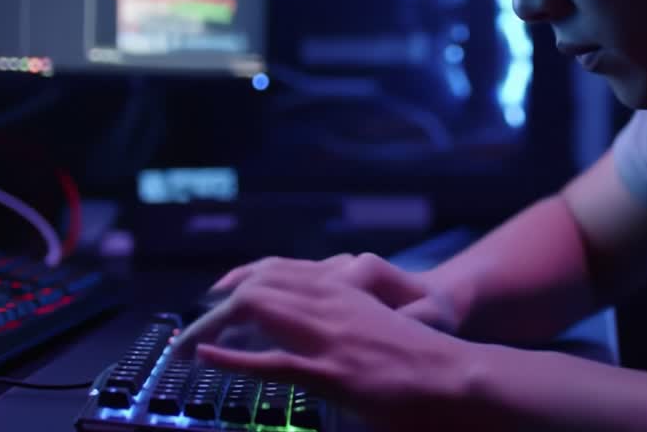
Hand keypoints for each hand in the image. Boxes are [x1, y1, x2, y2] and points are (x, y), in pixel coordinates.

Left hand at [172, 269, 481, 431]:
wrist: (462, 376)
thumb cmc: (429, 360)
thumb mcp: (383, 329)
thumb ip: (352, 324)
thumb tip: (327, 338)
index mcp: (347, 292)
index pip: (282, 270)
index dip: (242, 278)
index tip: (215, 292)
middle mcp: (334, 303)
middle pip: (261, 285)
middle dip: (217, 303)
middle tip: (189, 325)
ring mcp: (331, 336)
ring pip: (259, 311)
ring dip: (212, 327)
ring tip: (184, 343)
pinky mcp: (332, 372)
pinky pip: (272, 362)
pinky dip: (232, 360)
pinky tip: (206, 360)